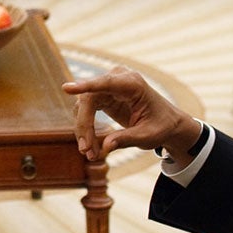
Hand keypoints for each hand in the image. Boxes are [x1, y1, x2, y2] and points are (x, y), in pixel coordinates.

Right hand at [60, 69, 196, 161]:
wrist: (166, 122)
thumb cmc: (161, 126)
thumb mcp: (148, 136)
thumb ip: (127, 139)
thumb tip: (104, 148)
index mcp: (133, 84)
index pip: (105, 83)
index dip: (85, 86)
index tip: (66, 89)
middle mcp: (118, 79)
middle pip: (89, 98)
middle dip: (84, 125)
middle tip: (86, 150)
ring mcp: (108, 85)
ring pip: (83, 105)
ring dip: (83, 129)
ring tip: (90, 153)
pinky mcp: (102, 94)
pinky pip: (85, 109)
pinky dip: (86, 128)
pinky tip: (91, 145)